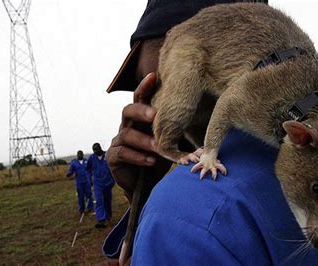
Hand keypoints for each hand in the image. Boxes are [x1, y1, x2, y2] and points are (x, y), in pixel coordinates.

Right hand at [107, 73, 169, 197]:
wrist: (146, 187)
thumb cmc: (160, 161)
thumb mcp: (170, 144)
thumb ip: (178, 132)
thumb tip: (204, 121)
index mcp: (141, 119)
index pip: (140, 99)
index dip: (145, 87)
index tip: (153, 75)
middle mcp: (128, 126)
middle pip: (128, 110)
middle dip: (141, 111)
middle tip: (155, 115)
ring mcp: (118, 141)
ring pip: (126, 133)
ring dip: (144, 140)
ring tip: (157, 147)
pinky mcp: (113, 157)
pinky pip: (122, 152)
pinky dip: (137, 156)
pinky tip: (150, 161)